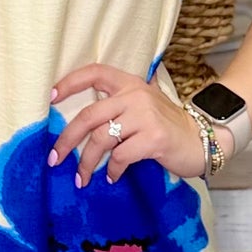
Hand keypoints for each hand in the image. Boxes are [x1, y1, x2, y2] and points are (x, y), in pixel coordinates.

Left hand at [49, 64, 206, 186]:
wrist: (201, 140)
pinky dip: (112, 170)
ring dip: (86, 163)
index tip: (50, 98)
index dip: (70, 83)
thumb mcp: (144, 105)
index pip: (95, 72)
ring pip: (101, 139)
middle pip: (89, 115)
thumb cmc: (167, 125)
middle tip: (54, 158)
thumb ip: (118, 104)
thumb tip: (81, 118)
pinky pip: (120, 156)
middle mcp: (135, 95)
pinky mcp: (154, 138)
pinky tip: (112, 178)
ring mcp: (145, 116)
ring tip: (82, 178)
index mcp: (130, 83)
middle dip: (66, 140)